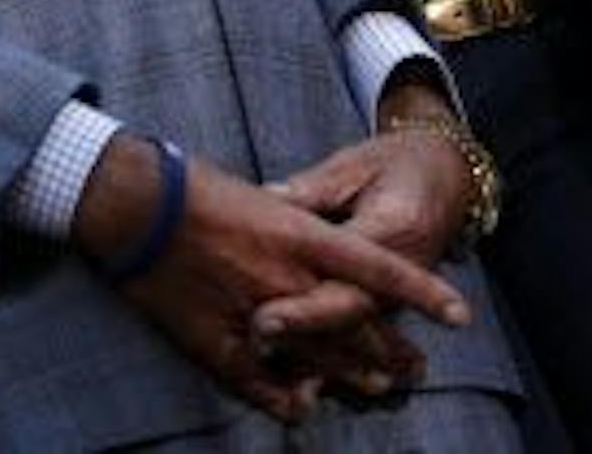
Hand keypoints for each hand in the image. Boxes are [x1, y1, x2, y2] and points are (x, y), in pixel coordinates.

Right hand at [75, 138, 468, 422]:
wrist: (133, 203)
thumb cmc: (191, 186)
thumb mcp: (258, 196)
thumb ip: (294, 225)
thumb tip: (317, 241)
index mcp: (300, 234)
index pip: (379, 269)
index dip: (420, 293)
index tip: (459, 315)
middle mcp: (287, 278)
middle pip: (357, 327)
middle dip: (390, 353)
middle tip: (413, 368)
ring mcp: (255, 313)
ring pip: (321, 359)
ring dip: (351, 376)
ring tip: (374, 387)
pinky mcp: (219, 340)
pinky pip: (263, 383)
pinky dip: (286, 398)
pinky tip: (302, 404)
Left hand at [247, 98, 476, 394]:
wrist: (446, 175)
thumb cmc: (393, 163)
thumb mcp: (353, 166)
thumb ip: (311, 188)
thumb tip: (265, 198)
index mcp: (395, 230)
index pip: (350, 282)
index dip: (308, 307)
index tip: (266, 318)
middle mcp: (405, 271)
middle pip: (350, 315)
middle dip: (303, 331)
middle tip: (253, 337)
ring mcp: (402, 290)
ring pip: (356, 328)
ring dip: (312, 342)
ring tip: (259, 349)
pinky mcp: (392, 297)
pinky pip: (358, 323)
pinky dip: (325, 337)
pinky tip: (284, 349)